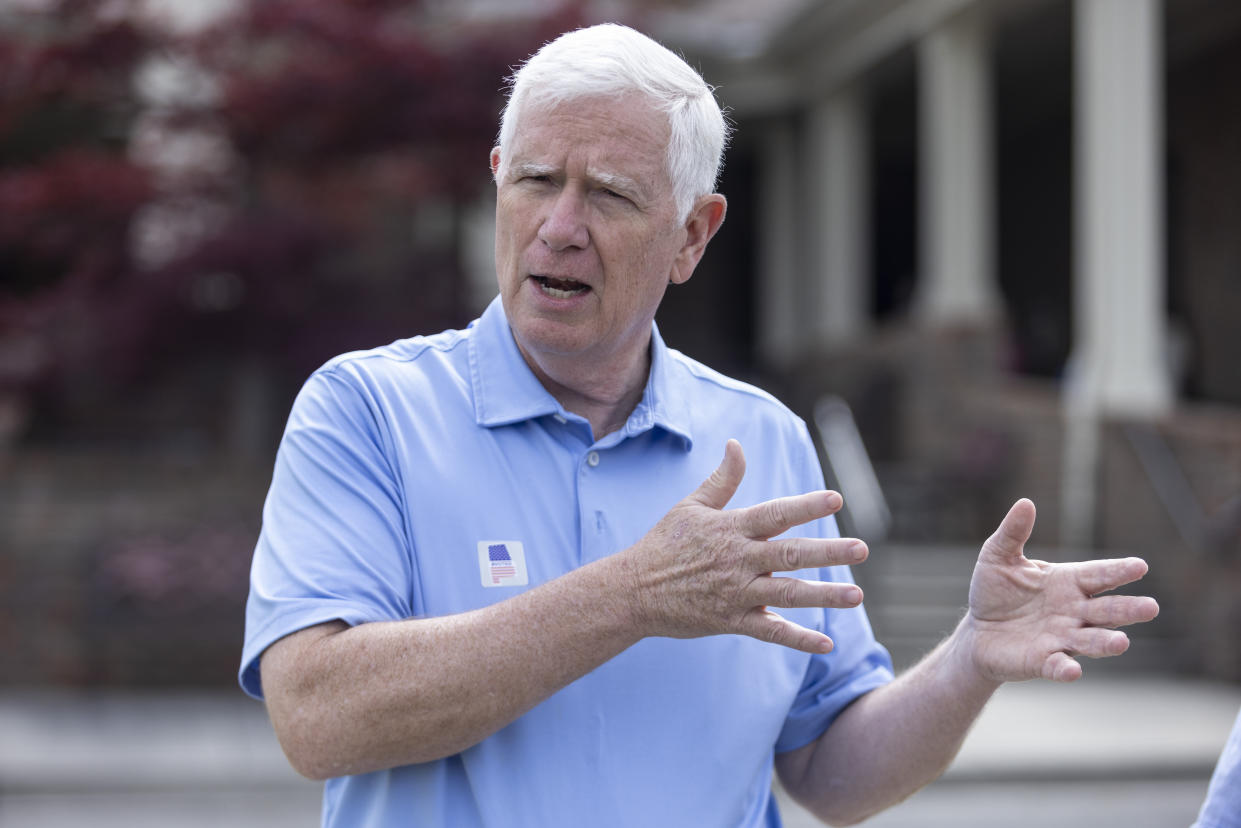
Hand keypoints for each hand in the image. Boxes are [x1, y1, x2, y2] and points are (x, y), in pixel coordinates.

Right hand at [619, 439, 867, 653]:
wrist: (634, 590)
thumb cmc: (665, 543)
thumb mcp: (691, 505)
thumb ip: (722, 479)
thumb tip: (736, 444)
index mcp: (731, 528)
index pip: (775, 513)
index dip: (806, 506)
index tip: (836, 499)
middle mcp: (738, 560)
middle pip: (790, 554)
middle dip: (828, 552)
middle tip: (861, 548)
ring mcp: (735, 592)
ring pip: (787, 594)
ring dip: (824, 595)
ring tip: (856, 595)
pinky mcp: (730, 621)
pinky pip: (769, 632)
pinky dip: (797, 638)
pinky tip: (826, 643)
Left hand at [964, 499, 1159, 682]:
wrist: (977, 631)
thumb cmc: (995, 591)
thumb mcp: (998, 557)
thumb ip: (1013, 533)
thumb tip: (1025, 503)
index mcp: (1068, 582)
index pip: (1100, 575)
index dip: (1119, 571)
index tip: (1140, 566)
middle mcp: (1074, 612)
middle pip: (1107, 611)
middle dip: (1128, 610)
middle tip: (1151, 607)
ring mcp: (1062, 639)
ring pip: (1092, 641)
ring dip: (1106, 643)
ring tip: (1121, 643)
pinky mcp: (1043, 661)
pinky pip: (1058, 666)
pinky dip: (1065, 669)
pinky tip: (1072, 671)